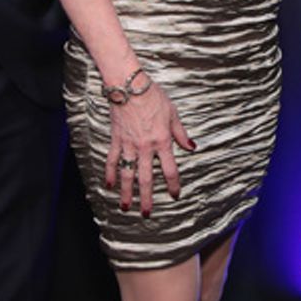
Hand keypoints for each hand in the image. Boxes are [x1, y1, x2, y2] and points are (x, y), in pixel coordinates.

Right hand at [104, 79, 194, 216]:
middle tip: (146, 214)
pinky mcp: (116, 139)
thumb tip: (191, 147)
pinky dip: (109, 173)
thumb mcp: (173, 114)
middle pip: (146, 179)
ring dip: (127, 192)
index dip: (172, 184)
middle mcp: (145, 147)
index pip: (169, 169)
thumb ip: (181, 133)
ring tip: (125, 207)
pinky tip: (108, 185)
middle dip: (146, 198)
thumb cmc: (153, 97)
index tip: (174, 195)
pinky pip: (112, 160)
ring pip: (127, 174)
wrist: (130, 86)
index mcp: (162, 141)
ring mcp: (129, 145)